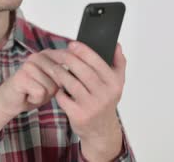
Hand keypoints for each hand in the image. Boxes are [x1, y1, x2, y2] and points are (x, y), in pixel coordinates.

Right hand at [0, 51, 64, 133]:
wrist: (9, 101)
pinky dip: (36, 99)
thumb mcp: (52, 81)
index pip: (67, 61)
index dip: (67, 78)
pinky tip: (27, 96)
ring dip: (44, 96)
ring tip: (33, 92)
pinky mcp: (22, 77)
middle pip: (61, 78)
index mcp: (46, 54)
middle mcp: (37, 56)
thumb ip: (64, 73)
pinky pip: (41, 93)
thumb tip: (79, 70)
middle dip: (53, 90)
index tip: (54, 83)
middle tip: (39, 89)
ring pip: (51, 87)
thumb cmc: (32, 91)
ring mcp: (28, 65)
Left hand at [44, 41, 126, 159]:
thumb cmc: (106, 101)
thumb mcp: (117, 83)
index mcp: (114, 84)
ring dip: (60, 73)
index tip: (72, 44)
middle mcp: (104, 95)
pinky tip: (58, 86)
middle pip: (83, 71)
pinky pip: (64, 98)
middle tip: (60, 53)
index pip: (98, 63)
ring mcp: (91, 106)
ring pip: (71, 83)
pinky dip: (59, 90)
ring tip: (55, 67)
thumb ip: (118, 62)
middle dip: (69, 59)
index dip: (84, 51)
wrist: (101, 130)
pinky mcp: (79, 115)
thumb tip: (116, 44)